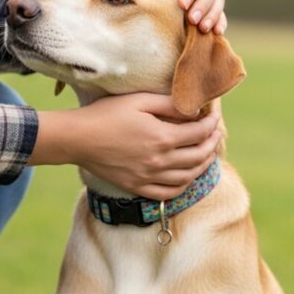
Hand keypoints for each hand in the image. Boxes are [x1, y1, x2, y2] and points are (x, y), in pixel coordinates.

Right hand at [29, 93, 221, 199]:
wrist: (77, 138)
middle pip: (198, 156)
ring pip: (188, 177)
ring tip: (207, 154)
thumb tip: (193, 109)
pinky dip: (183, 186)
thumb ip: (169, 104)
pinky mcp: (137, 186)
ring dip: (203, 165)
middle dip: (212, 144)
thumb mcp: (139, 101)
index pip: (199, 133)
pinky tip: (187, 177)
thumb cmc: (106, 114)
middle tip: (215, 134)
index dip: (212, 124)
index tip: (215, 116)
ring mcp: (148, 177)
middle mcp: (159, 160)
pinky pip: (168, 193)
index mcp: (162, 137)